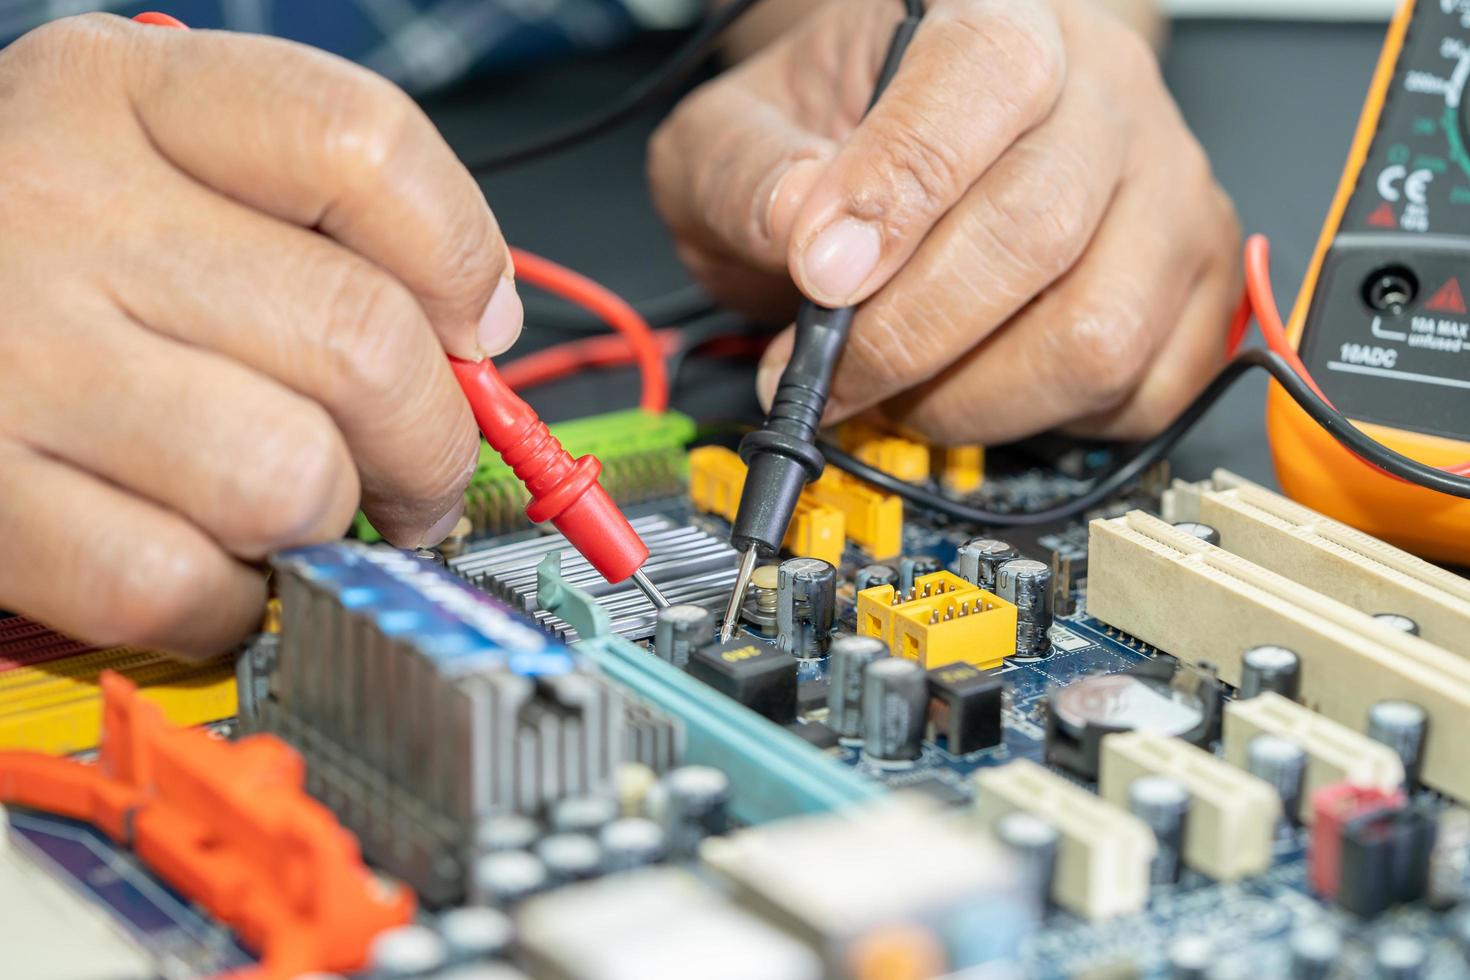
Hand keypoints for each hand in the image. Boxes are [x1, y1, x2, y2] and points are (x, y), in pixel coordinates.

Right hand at [0, 15, 520, 656]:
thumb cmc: (30, 245)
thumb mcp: (149, 154)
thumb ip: (316, 205)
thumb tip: (480, 325)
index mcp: (124, 94)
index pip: (364, 147)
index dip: (462, 259)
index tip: (473, 330)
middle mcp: (61, 208)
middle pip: (361, 339)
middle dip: (430, 442)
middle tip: (414, 472)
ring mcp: (12, 358)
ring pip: (290, 480)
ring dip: (328, 525)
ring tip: (300, 512)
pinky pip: (177, 585)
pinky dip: (227, 603)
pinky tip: (212, 565)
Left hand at [649, 0, 1239, 444]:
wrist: (921, 139)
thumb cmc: (838, 131)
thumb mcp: (745, 130)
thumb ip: (750, 171)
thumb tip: (800, 230)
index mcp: (995, 15)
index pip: (982, 79)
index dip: (900, 188)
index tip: (822, 276)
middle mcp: (1105, 93)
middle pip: (1040, 230)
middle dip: (911, 336)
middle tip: (830, 375)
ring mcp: (1170, 190)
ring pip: (1099, 335)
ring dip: (974, 398)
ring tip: (900, 386)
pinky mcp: (1200, 282)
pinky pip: (1142, 395)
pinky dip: (1043, 422)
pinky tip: (982, 383)